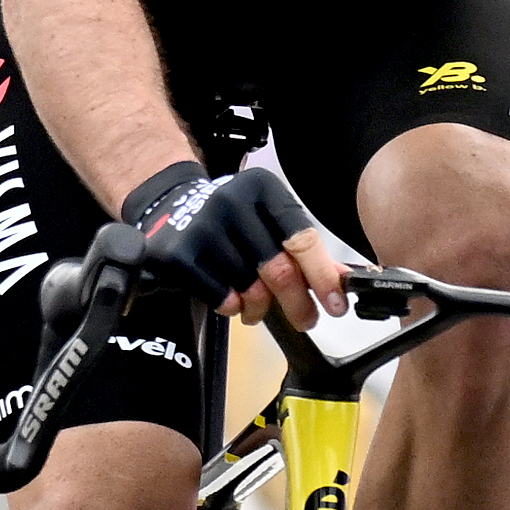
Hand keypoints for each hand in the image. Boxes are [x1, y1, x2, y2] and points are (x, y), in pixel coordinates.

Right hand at [116, 159, 345, 331]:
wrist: (167, 206)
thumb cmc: (228, 218)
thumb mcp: (267, 219)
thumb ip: (304, 250)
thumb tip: (342, 281)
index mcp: (262, 189)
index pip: (302, 239)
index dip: (322, 277)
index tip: (336, 304)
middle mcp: (232, 202)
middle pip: (279, 269)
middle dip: (297, 303)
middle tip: (306, 319)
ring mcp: (203, 227)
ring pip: (251, 288)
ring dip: (261, 309)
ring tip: (258, 310)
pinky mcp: (179, 254)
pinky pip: (221, 297)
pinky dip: (233, 307)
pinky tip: (233, 301)